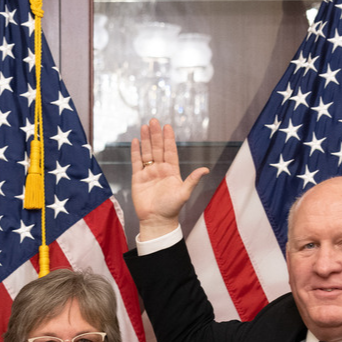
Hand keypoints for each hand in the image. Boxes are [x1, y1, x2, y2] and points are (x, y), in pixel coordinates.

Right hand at [132, 118, 208, 241]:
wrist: (156, 220)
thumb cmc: (171, 209)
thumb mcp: (184, 193)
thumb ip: (192, 180)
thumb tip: (206, 169)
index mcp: (172, 171)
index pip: (170, 151)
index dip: (168, 139)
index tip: (167, 126)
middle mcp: (160, 169)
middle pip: (157, 148)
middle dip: (155, 135)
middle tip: (154, 120)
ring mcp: (148, 173)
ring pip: (146, 152)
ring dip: (146, 140)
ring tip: (145, 126)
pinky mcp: (137, 179)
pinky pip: (136, 162)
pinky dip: (135, 152)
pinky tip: (136, 141)